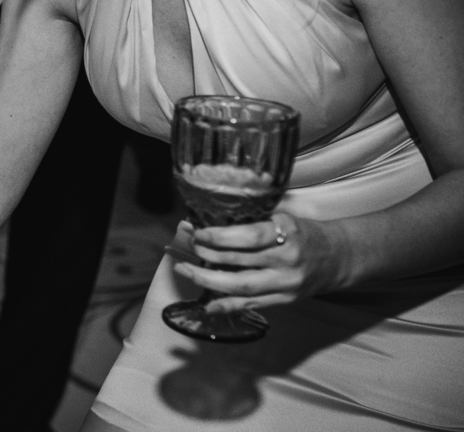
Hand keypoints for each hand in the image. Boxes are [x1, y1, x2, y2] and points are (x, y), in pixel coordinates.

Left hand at [173, 213, 351, 312]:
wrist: (339, 257)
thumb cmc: (305, 233)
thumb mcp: (284, 219)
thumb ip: (254, 223)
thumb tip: (210, 224)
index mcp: (288, 233)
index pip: (248, 236)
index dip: (218, 236)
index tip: (198, 232)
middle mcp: (287, 260)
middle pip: (239, 262)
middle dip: (207, 255)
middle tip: (187, 247)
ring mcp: (286, 284)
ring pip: (241, 286)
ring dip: (208, 280)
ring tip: (186, 271)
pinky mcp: (285, 300)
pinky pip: (251, 304)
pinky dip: (226, 305)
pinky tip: (207, 303)